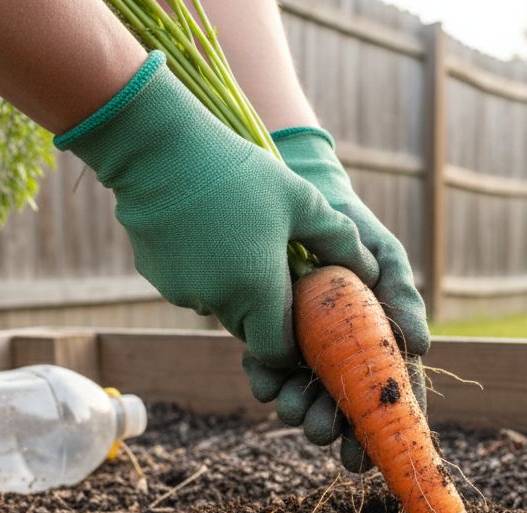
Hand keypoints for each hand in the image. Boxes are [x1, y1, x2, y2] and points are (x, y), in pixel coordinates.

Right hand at [55, 52, 376, 371]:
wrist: (158, 147)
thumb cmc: (239, 172)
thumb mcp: (302, 200)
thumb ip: (339, 241)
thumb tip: (370, 271)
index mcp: (256, 292)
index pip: (277, 351)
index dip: (292, 344)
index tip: (303, 318)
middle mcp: (217, 303)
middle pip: (250, 329)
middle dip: (267, 310)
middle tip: (277, 267)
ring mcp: (181, 292)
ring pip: (220, 307)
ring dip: (235, 288)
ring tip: (242, 237)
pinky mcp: (156, 278)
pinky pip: (191, 287)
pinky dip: (205, 272)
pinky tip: (208, 230)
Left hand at [244, 127, 430, 471]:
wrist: (296, 201)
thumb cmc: (353, 230)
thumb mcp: (385, 258)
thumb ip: (402, 298)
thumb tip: (423, 346)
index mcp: (382, 343)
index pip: (393, 395)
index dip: (385, 430)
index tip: (369, 459)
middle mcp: (345, 355)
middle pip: (347, 408)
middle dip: (335, 427)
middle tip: (323, 431)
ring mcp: (306, 351)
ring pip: (305, 398)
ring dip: (299, 411)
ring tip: (291, 407)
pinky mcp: (269, 338)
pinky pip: (268, 372)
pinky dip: (265, 379)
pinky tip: (263, 377)